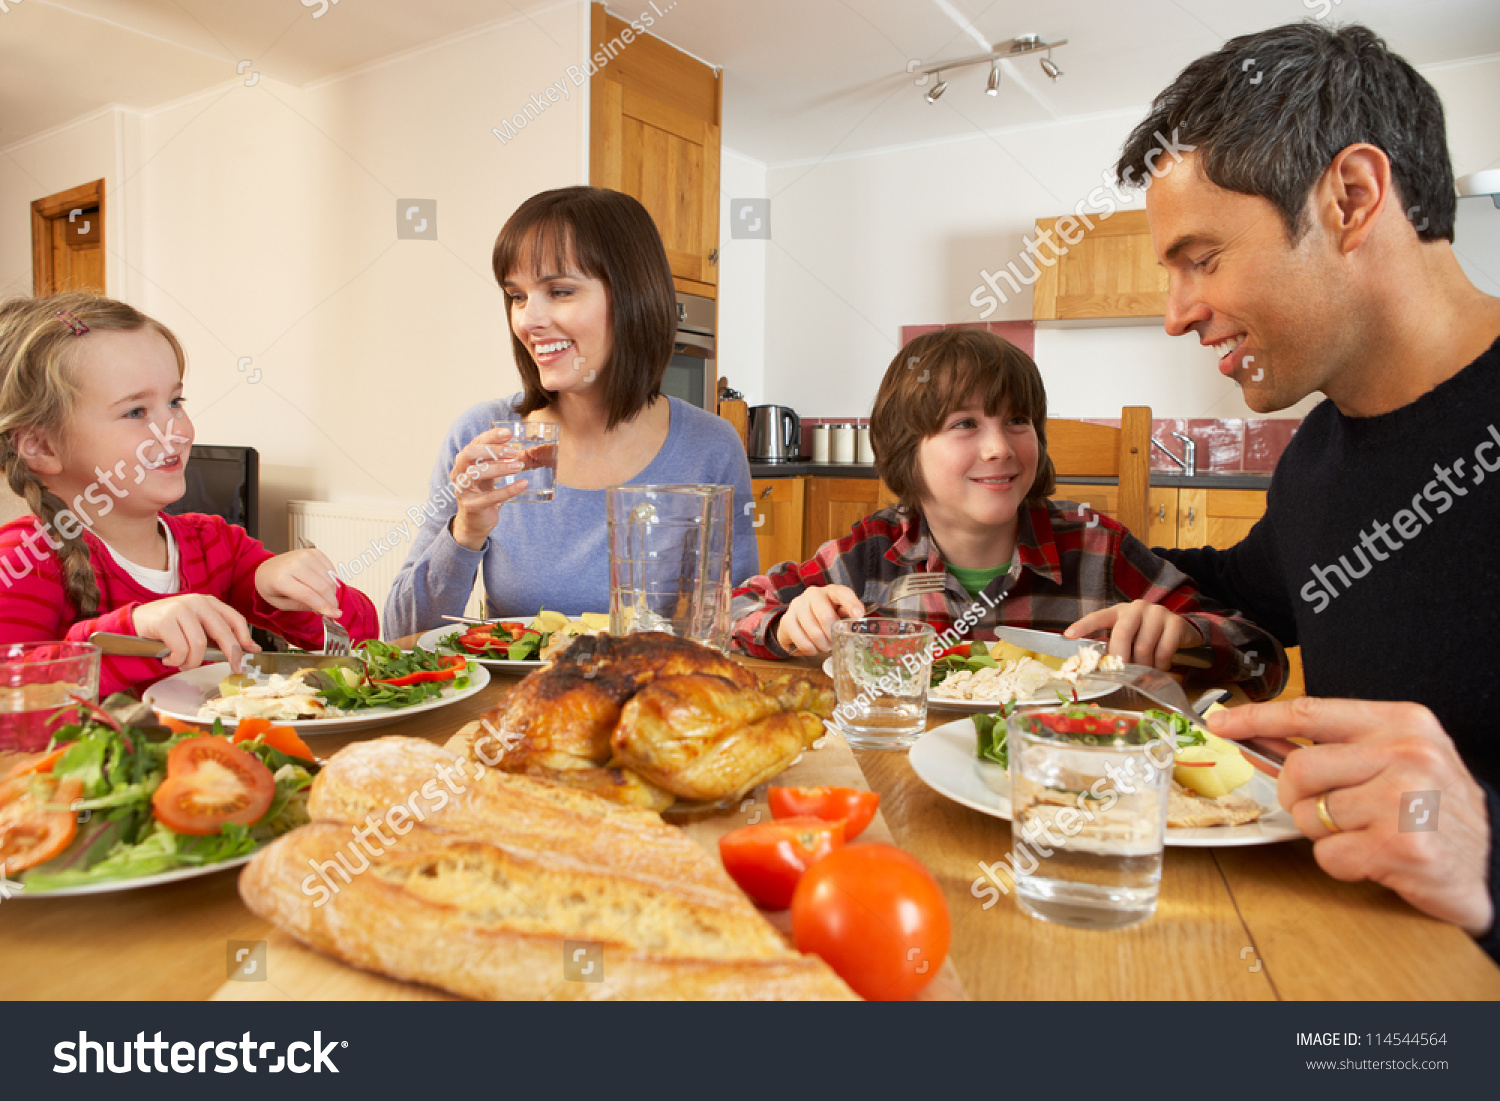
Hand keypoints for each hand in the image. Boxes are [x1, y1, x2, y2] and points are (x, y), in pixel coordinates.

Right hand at [131, 594, 259, 671]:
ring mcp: (179, 609)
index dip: (244, 638)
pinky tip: (168, 659)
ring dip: (192, 661)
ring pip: (199, 645)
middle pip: (222, 632)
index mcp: (207, 602)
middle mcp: (196, 602)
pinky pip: (180, 649)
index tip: (251, 652)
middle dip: (231, 654)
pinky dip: (177, 660)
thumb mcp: (196, 627)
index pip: (234, 619)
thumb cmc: (169, 628)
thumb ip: (218, 635)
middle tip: (235, 668)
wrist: (134, 624)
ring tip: (183, 663)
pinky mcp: (164, 620)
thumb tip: (248, 649)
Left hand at [255, 548, 340, 616]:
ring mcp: (305, 556)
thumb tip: (324, 609)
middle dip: (331, 601)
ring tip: (327, 599)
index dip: (324, 606)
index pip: (308, 595)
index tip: (335, 615)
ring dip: (332, 592)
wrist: (267, 568)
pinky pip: (331, 569)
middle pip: (321, 587)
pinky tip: (325, 586)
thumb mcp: (280, 603)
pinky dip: (332, 580)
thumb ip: (301, 606)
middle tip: (334, 609)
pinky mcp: (314, 552)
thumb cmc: (271, 586)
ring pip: (329, 578)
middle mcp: (294, 564)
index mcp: (280, 579)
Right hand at [450, 427, 529, 550]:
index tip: (509, 433)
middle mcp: (459, 473)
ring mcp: (463, 490)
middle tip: (514, 451)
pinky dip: (508, 490)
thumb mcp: (488, 473)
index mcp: (464, 462)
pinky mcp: (472, 506)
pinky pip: (490, 497)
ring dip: (499, 468)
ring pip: (475, 474)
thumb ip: (496, 460)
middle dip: (492, 450)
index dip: (490, 436)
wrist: (475, 522)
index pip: (474, 443)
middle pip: (469, 454)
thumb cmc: (483, 492)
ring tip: (519, 466)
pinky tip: (523, 484)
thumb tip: (515, 444)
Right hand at [775, 585, 864, 655]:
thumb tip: (856, 627)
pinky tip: (813, 648)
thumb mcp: (838, 614)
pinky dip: (811, 650)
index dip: (851, 604)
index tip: (859, 615)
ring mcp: (797, 606)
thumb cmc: (823, 617)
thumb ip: (847, 618)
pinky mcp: (786, 620)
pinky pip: (802, 642)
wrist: (797, 620)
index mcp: (830, 591)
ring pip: (814, 633)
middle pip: (826, 617)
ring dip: (823, 646)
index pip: (842, 593)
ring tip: (824, 646)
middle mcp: (812, 594)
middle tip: (835, 644)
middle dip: (833, 636)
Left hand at [1064, 600, 1202, 670]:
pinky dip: (1161, 665)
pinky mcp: (1175, 622)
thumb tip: (1102, 669)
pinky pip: (1164, 650)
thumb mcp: (1128, 638)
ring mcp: (1157, 613)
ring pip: (1144, 647)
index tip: (1068, 635)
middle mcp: (1136, 608)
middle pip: (1122, 634)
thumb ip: (1115, 648)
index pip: (1098, 617)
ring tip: (1146, 671)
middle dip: (1120, 657)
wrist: (1179, 629)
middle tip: (1121, 673)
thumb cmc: (1146, 635)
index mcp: (1119, 612)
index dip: (1083, 626)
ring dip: (1144, 666)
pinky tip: (1161, 667)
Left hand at [1209, 697, 1493, 936]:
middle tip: (1326, 813)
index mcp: (1401, 723)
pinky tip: (1378, 858)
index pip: (1310, 712)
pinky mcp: (1403, 846)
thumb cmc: (1436, 811)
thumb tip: (1260, 735)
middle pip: (1299, 770)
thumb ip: (1335, 747)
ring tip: (1368, 834)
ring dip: (1327, 835)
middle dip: (1298, 800)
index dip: (1257, 718)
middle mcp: (1406, 753)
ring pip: (1311, 816)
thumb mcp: (1397, 760)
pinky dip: (1343, 864)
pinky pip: (1330, 855)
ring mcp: (1406, 799)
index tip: (1221, 722)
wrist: (1496, 864)